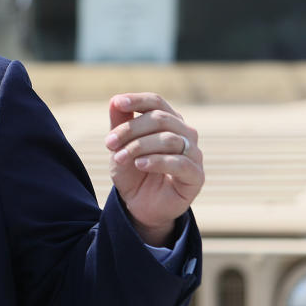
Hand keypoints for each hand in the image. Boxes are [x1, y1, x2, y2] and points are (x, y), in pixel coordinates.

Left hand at [104, 93, 203, 246]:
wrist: (139, 205)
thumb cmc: (132, 172)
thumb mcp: (120, 147)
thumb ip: (119, 124)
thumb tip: (115, 100)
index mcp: (169, 122)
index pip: (156, 102)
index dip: (137, 100)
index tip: (118, 103)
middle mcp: (185, 134)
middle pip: (160, 119)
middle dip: (130, 129)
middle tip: (109, 143)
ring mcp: (194, 155)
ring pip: (169, 139)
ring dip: (139, 146)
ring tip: (119, 158)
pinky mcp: (196, 176)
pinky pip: (180, 163)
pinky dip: (156, 161)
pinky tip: (139, 164)